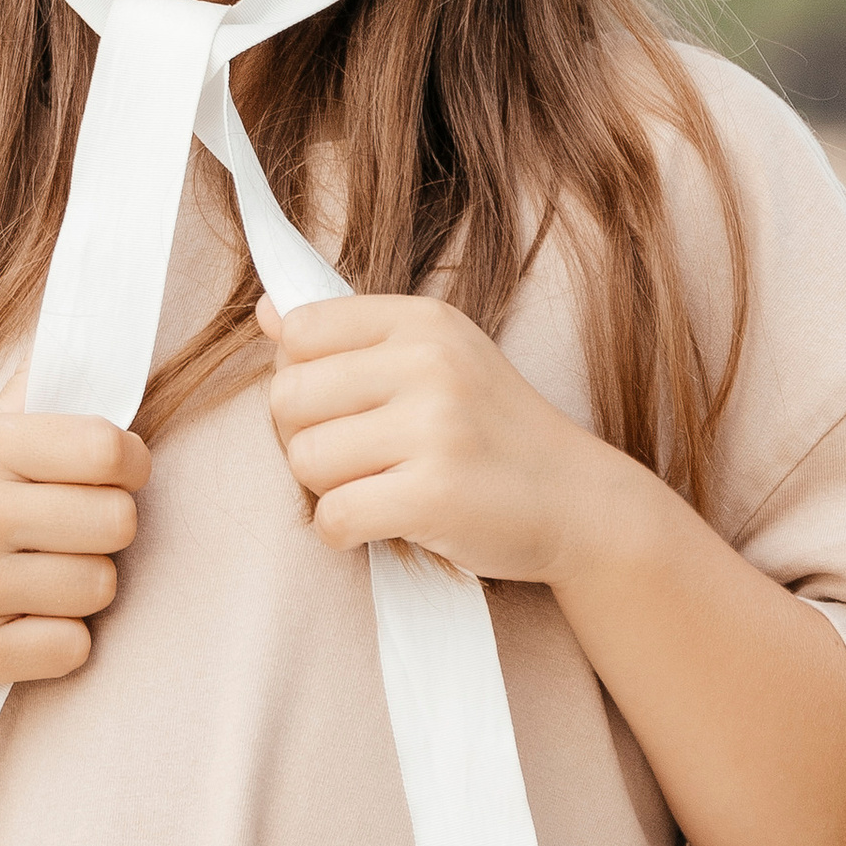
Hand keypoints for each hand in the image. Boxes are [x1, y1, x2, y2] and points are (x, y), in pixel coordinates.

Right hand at [0, 412, 149, 700]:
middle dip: (106, 529)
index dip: (129, 464)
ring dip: (83, 586)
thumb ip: (32, 392)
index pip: (105, 449)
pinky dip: (59, 640)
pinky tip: (21, 621)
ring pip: (100, 586)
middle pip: (117, 521)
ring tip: (39, 576)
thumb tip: (89, 324)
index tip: (115, 476)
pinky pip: (74, 647)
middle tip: (70, 532)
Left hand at [256, 291, 649, 596]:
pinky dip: (340, 532)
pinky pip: (333, 517)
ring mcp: (435, 428)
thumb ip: (351, 339)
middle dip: (302, 439)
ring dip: (325, 490)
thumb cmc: (493, 432)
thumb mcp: (437, 359)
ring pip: (304, 460)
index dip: (300, 378)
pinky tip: (377, 524)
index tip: (338, 408)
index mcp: (423, 321)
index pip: (299, 330)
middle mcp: (429, 363)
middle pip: (287, 398)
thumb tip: (266, 312)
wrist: (578, 501)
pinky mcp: (435, 495)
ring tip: (373, 489)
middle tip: (351, 460)